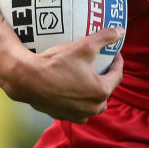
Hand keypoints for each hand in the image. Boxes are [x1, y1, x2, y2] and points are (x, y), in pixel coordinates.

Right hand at [6, 27, 124, 122]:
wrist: (28, 79)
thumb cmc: (57, 63)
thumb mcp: (84, 46)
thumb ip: (104, 37)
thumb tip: (120, 31)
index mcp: (101, 91)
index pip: (117, 74)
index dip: (117, 61)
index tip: (114, 53)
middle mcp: (92, 107)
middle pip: (107, 90)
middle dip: (107, 77)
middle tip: (102, 64)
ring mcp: (78, 114)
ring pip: (94, 104)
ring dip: (95, 92)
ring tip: (90, 78)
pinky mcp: (64, 116)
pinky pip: (79, 110)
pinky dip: (81, 102)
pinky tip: (76, 90)